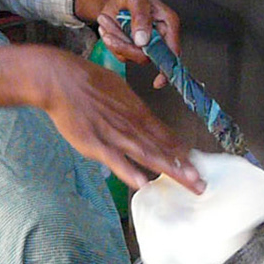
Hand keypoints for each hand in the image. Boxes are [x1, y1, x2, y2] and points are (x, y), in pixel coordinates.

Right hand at [0, 45, 201, 191]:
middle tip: (201, 184)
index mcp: (137, 112)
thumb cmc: (88, 83)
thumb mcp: (118, 91)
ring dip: (169, 170)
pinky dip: (129, 172)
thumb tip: (141, 121)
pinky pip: (115, 160)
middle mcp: (132, 125)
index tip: (196, 166)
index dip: (181, 152)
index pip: (165, 135)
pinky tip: (143, 184)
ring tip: (188, 183)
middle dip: (183, 168)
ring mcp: (115, 135)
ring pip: (147, 155)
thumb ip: (131, 109)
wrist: (61, 79)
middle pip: (162, 149)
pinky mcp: (95, 144)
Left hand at [73, 0, 180, 88]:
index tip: (159, 82)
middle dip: (125, 46)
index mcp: (168, 23)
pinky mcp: (131, 48)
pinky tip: (107, 27)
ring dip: (114, 40)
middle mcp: (159, 37)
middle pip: (146, 56)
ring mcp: (145, 45)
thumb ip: (141, 16)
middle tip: (109, 32)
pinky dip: (110, 42)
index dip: (167, 68)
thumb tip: (143, 40)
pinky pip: (120, 54)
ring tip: (106, 20)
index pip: (172, 51)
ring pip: (130, 56)